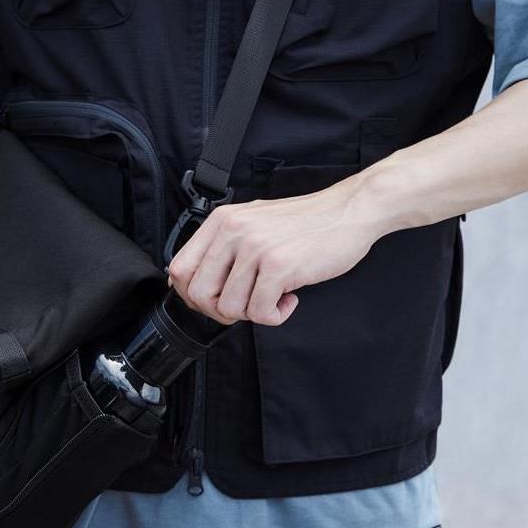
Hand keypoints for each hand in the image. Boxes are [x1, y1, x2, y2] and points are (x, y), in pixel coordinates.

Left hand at [167, 182, 382, 325]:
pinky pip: (260, 313)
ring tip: (273, 295)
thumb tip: (190, 281)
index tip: (215, 299)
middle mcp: (234, 231)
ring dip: (252, 312)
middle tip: (246, 303)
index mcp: (222, 221)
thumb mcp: (253, 221)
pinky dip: (275, 316)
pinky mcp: (279, 266)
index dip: (192, 294)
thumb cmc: (304, 221)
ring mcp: (255, 248)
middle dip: (221, 310)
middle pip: (199, 294)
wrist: (348, 211)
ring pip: (229, 308)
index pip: (179, 268)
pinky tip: (289, 298)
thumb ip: (223, 245)